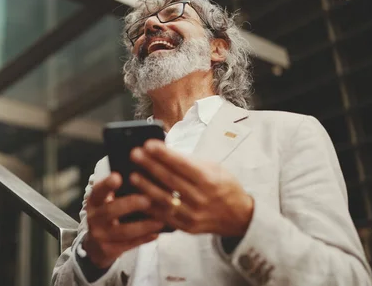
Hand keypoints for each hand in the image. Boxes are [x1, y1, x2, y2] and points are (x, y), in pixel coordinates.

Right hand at [83, 173, 163, 267]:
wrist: (95, 247)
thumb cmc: (106, 218)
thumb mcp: (105, 204)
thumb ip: (118, 193)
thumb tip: (144, 181)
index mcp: (94, 202)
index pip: (98, 191)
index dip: (107, 184)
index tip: (118, 177)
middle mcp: (94, 218)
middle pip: (111, 210)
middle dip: (130, 204)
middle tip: (148, 200)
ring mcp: (100, 235)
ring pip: (123, 231)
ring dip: (143, 226)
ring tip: (160, 221)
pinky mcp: (108, 250)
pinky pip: (129, 245)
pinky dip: (143, 239)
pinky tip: (156, 234)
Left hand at [129, 140, 253, 236]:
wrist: (239, 217)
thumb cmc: (223, 186)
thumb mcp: (214, 169)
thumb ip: (191, 162)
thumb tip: (164, 152)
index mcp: (209, 180)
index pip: (182, 164)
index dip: (164, 154)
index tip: (148, 144)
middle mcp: (202, 198)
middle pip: (171, 180)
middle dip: (151, 166)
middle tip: (134, 154)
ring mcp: (194, 214)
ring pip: (165, 200)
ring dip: (146, 187)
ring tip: (132, 175)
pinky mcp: (187, 227)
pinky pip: (165, 217)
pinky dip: (150, 207)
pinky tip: (138, 198)